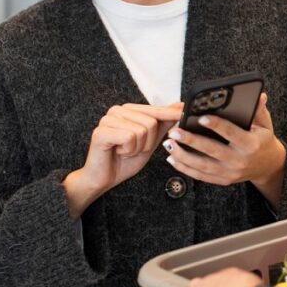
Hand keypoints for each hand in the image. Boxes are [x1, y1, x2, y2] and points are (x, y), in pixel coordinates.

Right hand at [63, 102, 182, 217]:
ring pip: (142, 131)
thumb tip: (179, 106)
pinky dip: (128, 150)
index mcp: (129, 110)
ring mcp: (107, 119)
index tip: (186, 110)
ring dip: (137, 148)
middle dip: (148, 142)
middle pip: (152, 122)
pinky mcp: (101, 132)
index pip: (156, 109)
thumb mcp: (150, 142)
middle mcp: (117, 110)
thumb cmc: (124, 161)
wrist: (103, 179)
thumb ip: (163, 124)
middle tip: (133, 149)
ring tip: (124, 151)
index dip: (171, 114)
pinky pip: (129, 138)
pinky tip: (118, 152)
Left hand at [162, 93, 285, 205]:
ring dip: (183, 156)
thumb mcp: (265, 125)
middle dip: (191, 141)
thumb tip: (259, 95)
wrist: (268, 166)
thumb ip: (259, 111)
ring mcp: (230, 173)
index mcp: (250, 144)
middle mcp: (240, 160)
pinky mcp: (223, 180)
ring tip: (168, 144)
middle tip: (174, 132)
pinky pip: (201, 176)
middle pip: (212, 150)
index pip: (231, 133)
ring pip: (202, 166)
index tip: (200, 118)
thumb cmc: (263, 141)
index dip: (216, 125)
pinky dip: (185, 168)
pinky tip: (172, 158)